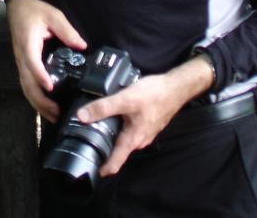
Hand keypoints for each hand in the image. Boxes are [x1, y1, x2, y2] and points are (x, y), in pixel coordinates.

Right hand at [6, 0, 86, 122]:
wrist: (18, 7)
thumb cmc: (34, 11)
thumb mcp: (52, 15)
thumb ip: (67, 30)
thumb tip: (82, 46)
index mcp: (28, 43)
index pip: (32, 62)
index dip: (40, 75)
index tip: (50, 87)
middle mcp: (22, 56)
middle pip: (27, 83)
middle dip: (40, 100)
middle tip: (56, 113)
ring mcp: (21, 62)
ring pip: (25, 87)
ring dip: (37, 104)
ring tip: (53, 116)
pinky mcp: (24, 65)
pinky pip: (27, 84)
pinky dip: (35, 98)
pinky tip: (46, 107)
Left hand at [76, 55, 214, 176]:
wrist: (175, 87)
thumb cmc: (154, 95)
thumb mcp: (125, 99)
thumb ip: (103, 107)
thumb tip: (81, 116)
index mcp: (133, 139)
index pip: (115, 163)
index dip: (101, 168)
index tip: (87, 168)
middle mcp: (139, 140)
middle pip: (118, 151)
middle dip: (102, 148)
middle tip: (84, 141)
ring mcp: (144, 132)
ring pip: (124, 139)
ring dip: (111, 135)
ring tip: (95, 126)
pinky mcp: (146, 123)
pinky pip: (130, 129)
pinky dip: (120, 126)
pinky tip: (114, 114)